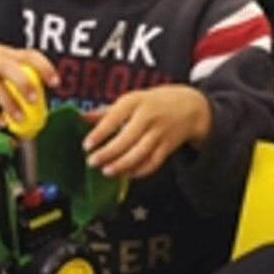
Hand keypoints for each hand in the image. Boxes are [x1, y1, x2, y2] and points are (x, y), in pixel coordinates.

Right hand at [0, 27, 57, 127]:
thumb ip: (15, 67)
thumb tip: (39, 90)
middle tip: (35, 100)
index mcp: (3, 52)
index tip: (55, 81)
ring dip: (8, 103)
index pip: (28, 55)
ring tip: (19, 118)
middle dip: (24, 84)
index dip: (44, 67)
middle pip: (10, 68)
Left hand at [82, 85, 210, 177]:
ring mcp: (160, 132)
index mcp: (136, 101)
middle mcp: (148, 116)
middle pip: (126, 138)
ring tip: (107, 171)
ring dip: (121, 165)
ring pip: (139, 153)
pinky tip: (127, 173)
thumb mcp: (133, 100)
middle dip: (108, 153)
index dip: (100, 132)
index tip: (87, 145)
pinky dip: (139, 171)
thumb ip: (107, 111)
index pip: (115, 116)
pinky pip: (153, 162)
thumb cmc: (157, 102)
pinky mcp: (168, 146)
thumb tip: (81, 118)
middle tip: (93, 161)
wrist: (192, 106)